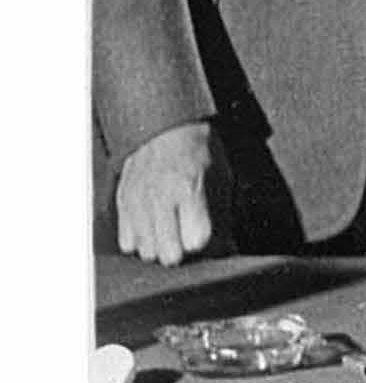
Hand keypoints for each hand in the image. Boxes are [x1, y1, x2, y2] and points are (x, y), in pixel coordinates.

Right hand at [114, 122, 220, 263]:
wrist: (165, 128)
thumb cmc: (198, 153)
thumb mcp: (222, 178)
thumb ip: (221, 214)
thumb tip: (226, 247)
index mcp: (188, 190)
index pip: (196, 240)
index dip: (205, 244)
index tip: (205, 236)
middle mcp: (160, 199)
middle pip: (168, 254)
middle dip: (182, 252)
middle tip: (186, 241)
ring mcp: (138, 203)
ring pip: (147, 251)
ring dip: (161, 248)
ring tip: (169, 234)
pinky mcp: (123, 204)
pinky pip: (127, 242)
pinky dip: (140, 242)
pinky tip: (152, 230)